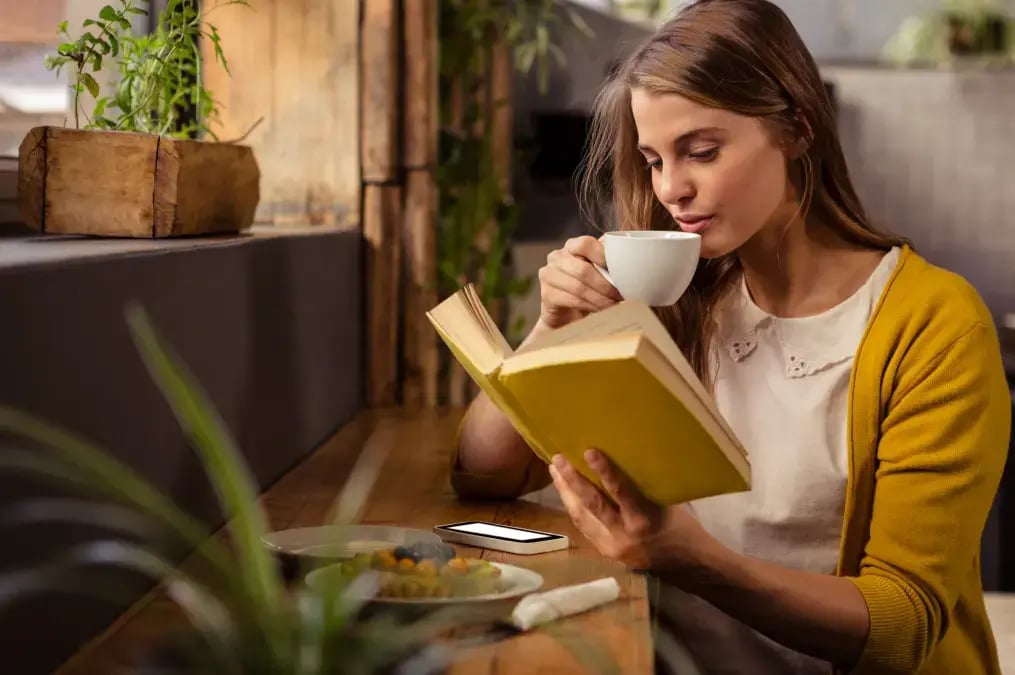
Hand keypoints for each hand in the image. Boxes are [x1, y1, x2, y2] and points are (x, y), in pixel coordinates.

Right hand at [538, 236, 622, 329]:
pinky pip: (571, 300)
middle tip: (622, 296)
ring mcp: (548, 275)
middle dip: (605, 285)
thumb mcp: (599, 272)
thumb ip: (610, 263)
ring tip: (615, 306)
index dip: (603, 256)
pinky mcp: (546, 294)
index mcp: (571, 246)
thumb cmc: (588, 289)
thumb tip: (636, 264)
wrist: (566, 314)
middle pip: (582, 269)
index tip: (620, 271)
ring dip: (600, 299)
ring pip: (578, 287)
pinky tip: (601, 312)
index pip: (585, 244)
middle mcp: (556, 257)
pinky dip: (590, 306)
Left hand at [548, 449, 717, 574]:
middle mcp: (624, 535)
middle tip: (557, 459)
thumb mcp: (666, 504)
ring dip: (566, 494)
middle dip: (572, 481)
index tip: (588, 451)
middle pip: (592, 505)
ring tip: (555, 472)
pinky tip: (567, 495)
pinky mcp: (607, 553)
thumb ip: (641, 489)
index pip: (620, 491)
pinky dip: (575, 509)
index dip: (604, 471)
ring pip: (582, 517)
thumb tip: (620, 462)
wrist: (691, 567)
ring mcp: (613, 547)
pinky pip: (586, 528)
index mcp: (644, 520)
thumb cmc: (683, 528)